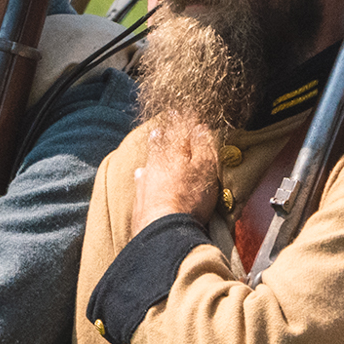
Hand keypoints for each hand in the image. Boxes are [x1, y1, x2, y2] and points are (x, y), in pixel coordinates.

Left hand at [131, 116, 219, 231]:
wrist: (163, 231)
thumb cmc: (189, 199)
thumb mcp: (205, 169)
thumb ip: (202, 147)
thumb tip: (199, 128)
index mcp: (172, 155)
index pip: (177, 132)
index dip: (180, 121)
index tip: (178, 111)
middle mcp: (154, 166)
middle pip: (158, 146)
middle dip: (161, 135)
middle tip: (159, 128)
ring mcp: (143, 184)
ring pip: (148, 162)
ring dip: (151, 153)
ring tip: (151, 146)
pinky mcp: (139, 204)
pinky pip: (140, 182)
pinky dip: (142, 175)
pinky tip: (139, 174)